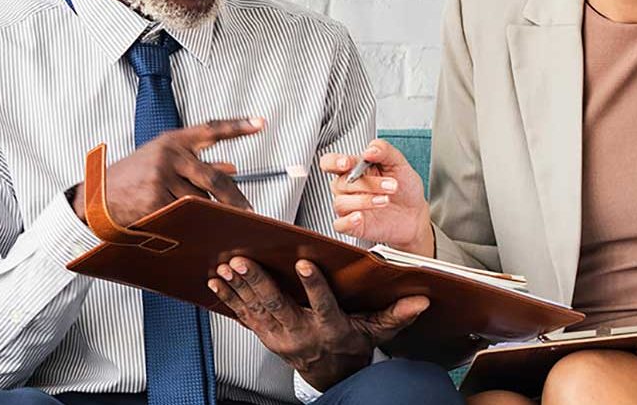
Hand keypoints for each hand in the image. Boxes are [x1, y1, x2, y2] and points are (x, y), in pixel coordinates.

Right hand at [72, 118, 264, 224]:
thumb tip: (232, 168)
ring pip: (200, 202)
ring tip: (200, 218)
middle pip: (214, 179)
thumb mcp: (161, 161)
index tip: (260, 123)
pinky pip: (184, 215)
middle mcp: (169, 155)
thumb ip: (197, 163)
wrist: (97, 197)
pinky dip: (189, 222)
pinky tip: (182, 224)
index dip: (238, 126)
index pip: (211, 130)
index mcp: (172, 141)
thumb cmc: (131, 177)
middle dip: (234, 198)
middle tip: (248, 210)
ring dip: (205, 213)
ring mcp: (162, 178)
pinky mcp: (156, 200)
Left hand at [207, 257, 429, 389]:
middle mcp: (301, 333)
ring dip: (238, 287)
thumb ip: (395, 315)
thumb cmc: (351, 346)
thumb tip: (419, 301)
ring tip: (225, 266)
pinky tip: (217, 282)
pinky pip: (243, 316)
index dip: (314, 286)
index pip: (323, 306)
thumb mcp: (377, 332)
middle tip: (243, 261)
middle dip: (258, 282)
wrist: (331, 374)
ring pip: (256, 309)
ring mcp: (280, 336)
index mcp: (330, 328)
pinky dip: (229, 298)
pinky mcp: (265, 335)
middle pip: (277, 306)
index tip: (305, 265)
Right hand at [319, 139, 431, 255]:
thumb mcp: (399, 163)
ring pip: (340, 203)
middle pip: (340, 183)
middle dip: (368, 183)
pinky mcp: (353, 226)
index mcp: (354, 169)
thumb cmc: (404, 188)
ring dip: (364, 201)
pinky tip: (361, 216)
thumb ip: (384, 150)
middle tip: (391, 185)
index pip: (331, 162)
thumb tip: (370, 149)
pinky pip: (339, 225)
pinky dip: (348, 221)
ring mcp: (350, 207)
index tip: (347, 163)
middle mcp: (349, 188)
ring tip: (385, 200)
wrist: (416, 214)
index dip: (334, 162)